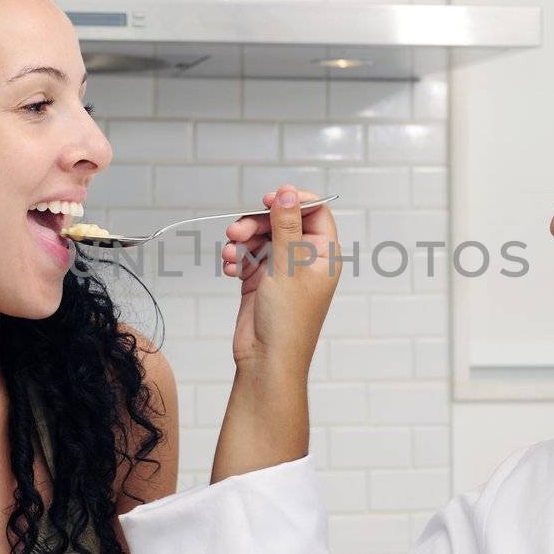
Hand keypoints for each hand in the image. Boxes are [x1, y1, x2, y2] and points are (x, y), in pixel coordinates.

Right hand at [221, 184, 340, 374]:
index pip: (315, 212)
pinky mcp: (261, 281)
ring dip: (242, 240)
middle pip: (282, 222)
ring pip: (261, 238)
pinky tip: (229, 268)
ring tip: (229, 253)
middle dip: (257, 223)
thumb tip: (287, 193)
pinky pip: (248, 257)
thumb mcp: (287, 266)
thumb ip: (286, 225)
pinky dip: (237, 258)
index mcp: (324, 255)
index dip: (291, 201)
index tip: (269, 199)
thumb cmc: (288, 321)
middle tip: (236, 230)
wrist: (266, 360)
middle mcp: (306, 260)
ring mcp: (282, 271)